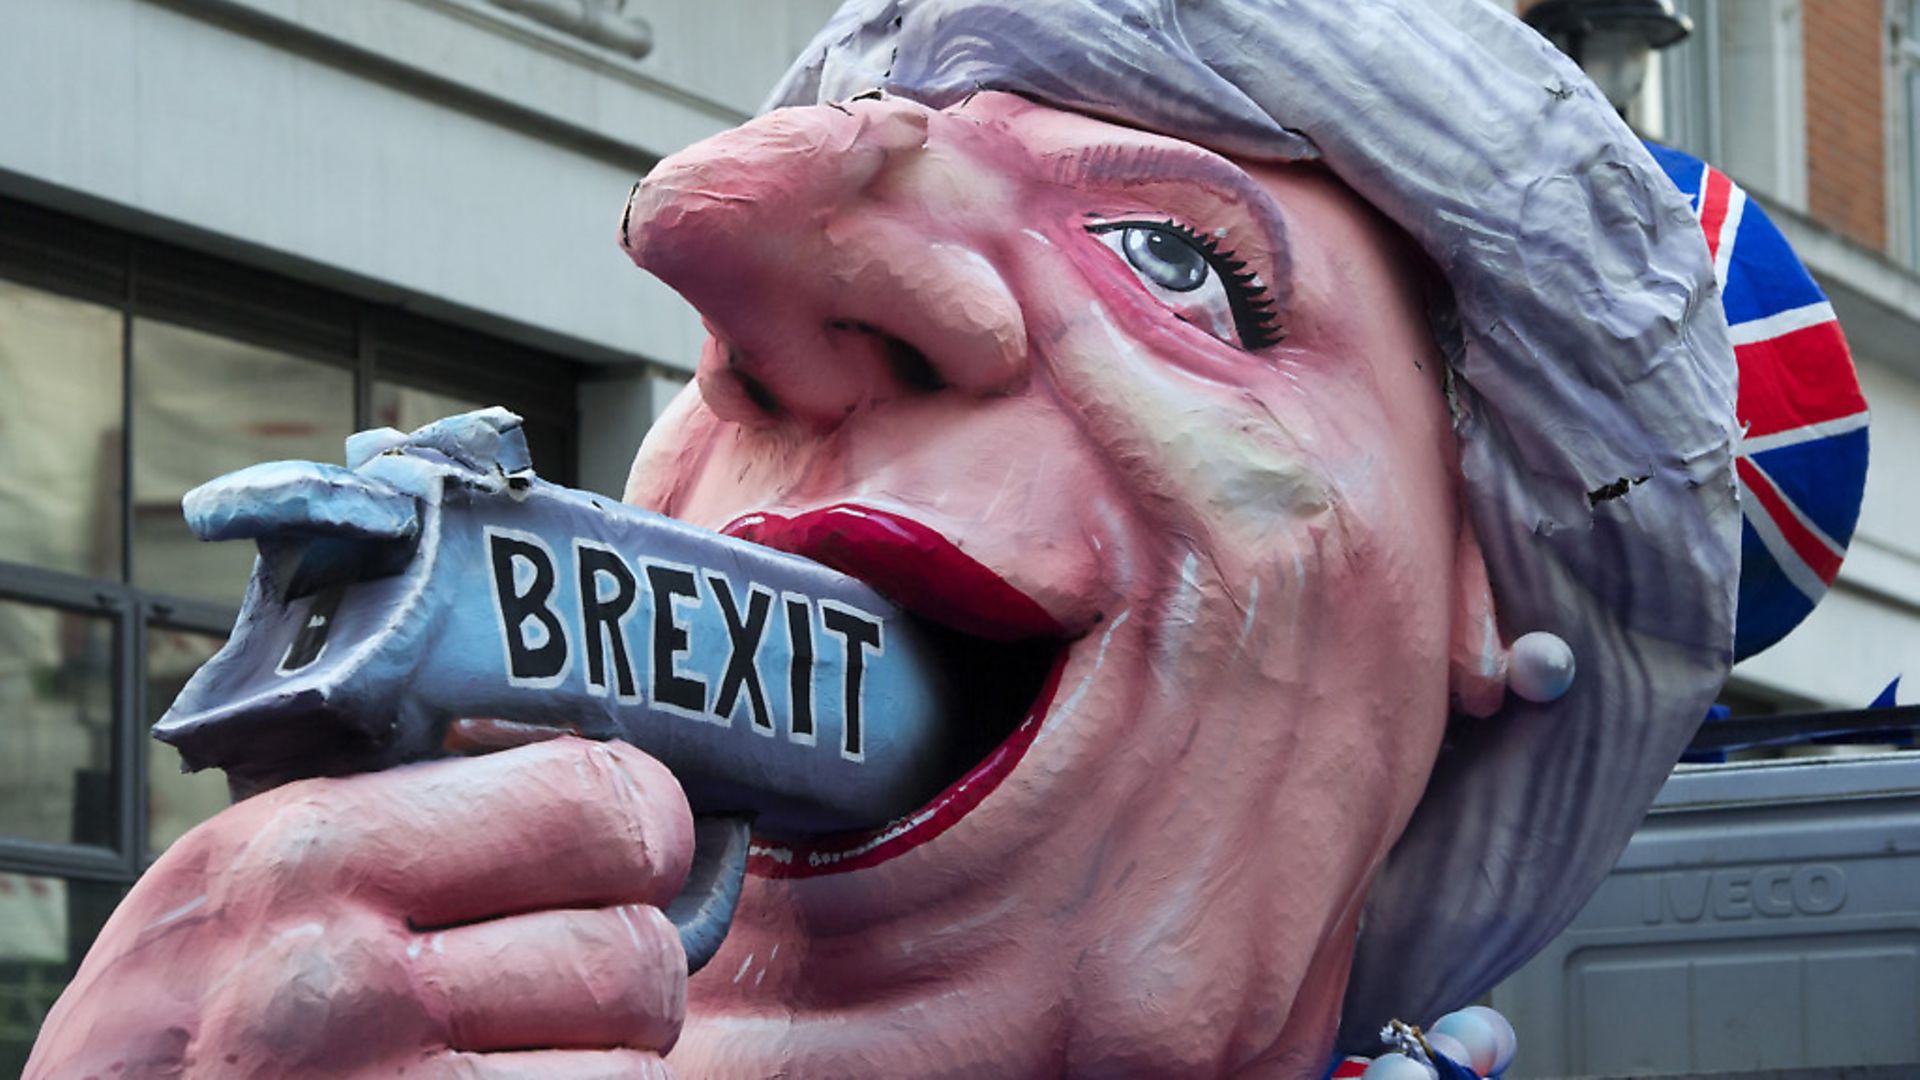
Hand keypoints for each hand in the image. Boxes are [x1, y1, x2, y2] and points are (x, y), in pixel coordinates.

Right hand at [26, 737, 693, 1078]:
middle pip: (637, 948)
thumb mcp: (247, 885)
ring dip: (608, 1068)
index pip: (595, 799)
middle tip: (572, 990)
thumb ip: (404, 820)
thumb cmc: (175, 1034)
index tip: (630, 860)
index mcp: (308, 853)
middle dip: (630, 976)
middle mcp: (340, 975)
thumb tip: (605, 786)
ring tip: (522, 1059)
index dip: (644, 834)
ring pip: (632, 1062)